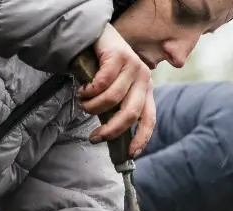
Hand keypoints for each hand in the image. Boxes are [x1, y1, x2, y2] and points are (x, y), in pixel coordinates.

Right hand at [77, 24, 154, 156]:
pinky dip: (89, 91)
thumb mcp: (112, 90)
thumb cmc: (100, 67)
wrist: (94, 35)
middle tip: (95, 137)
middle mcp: (144, 79)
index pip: (149, 119)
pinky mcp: (120, 56)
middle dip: (111, 130)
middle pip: (130, 113)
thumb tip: (109, 135)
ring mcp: (133, 66)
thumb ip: (115, 108)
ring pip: (112, 99)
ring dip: (93, 106)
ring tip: (83, 102)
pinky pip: (103, 83)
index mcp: (145, 91)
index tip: (130, 154)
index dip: (141, 139)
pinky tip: (83, 90)